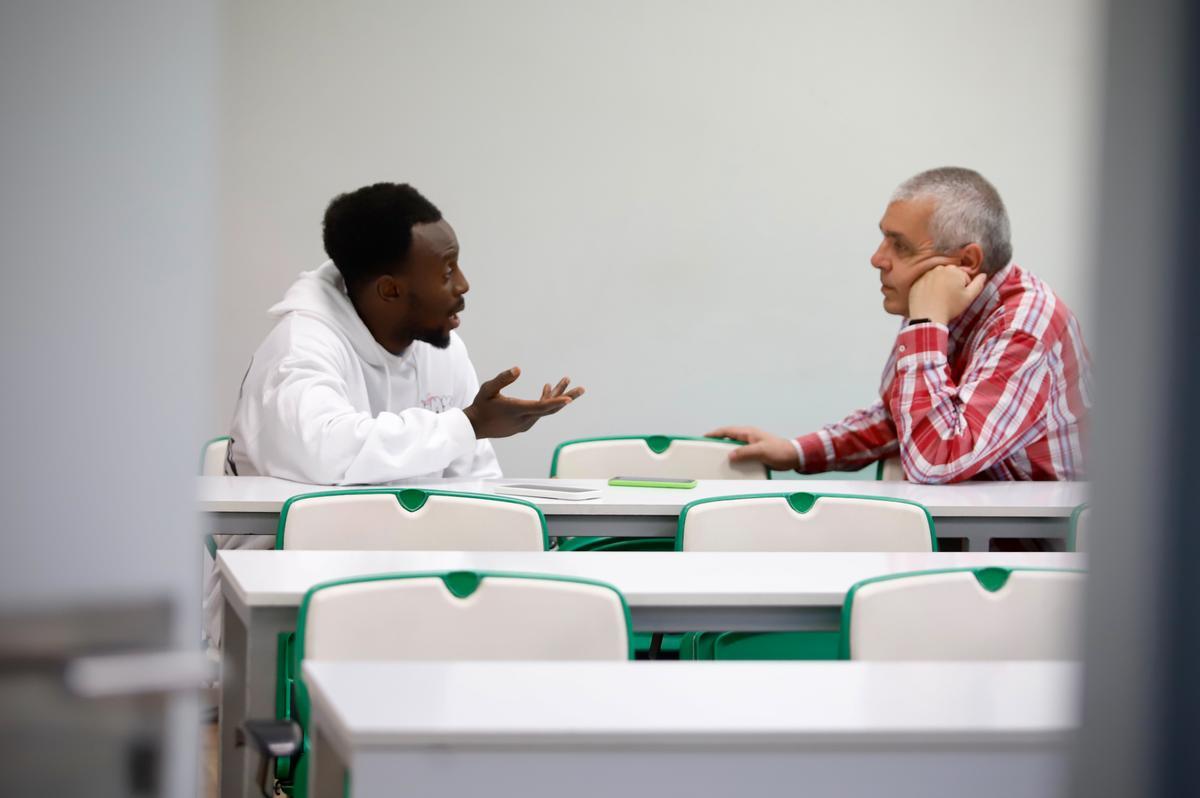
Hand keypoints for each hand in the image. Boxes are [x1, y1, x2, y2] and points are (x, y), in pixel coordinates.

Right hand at [464, 367, 584, 438]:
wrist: (474, 427)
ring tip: (566, 380)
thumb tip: (518, 369)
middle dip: (567, 397)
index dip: (555, 402)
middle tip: (582, 389)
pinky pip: (540, 412)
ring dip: (556, 395)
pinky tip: (546, 388)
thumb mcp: (488, 389)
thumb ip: (502, 379)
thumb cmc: (481, 406)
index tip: (569, 399)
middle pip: (550, 409)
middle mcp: (525, 419)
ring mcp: (525, 423)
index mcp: (517, 410)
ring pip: (546, 410)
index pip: (540, 407)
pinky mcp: (524, 424)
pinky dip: (546, 401)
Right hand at [705, 425, 798, 469]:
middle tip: (707, 449)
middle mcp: (748, 437)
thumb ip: (745, 452)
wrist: (793, 456)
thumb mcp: (761, 451)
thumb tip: (730, 455)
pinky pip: (741, 454)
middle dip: (718, 442)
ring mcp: (752, 445)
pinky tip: (732, 466)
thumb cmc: (780, 451)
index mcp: (748, 433)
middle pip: (729, 438)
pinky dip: (735, 458)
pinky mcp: (755, 453)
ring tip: (717, 459)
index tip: (704, 437)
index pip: (727, 431)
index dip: (715, 433)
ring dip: (726, 451)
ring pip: (734, 447)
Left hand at [907, 264, 986, 324]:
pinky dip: (928, 289)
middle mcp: (939, 269)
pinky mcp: (917, 282)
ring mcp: (926, 275)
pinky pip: (926, 283)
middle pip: (950, 275)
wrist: (928, 316)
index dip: (964, 288)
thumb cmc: (950, 307)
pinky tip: (930, 299)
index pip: (963, 276)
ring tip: (940, 299)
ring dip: (940, 285)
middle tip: (950, 298)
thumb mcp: (969, 297)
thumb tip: (983, 275)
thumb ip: (978, 284)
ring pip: (938, 278)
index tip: (959, 297)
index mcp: (954, 270)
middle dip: (952, 284)